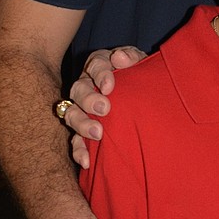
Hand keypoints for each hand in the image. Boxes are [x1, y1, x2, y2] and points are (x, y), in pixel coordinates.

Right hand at [63, 46, 145, 168]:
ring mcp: (82, 108)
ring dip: (82, 124)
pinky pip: (75, 140)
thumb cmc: (140, 75)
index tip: (109, 86)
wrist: (146, 97)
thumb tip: (119, 57)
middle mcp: (86, 85)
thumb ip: (131, 57)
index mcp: (99, 65)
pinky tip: (87, 161)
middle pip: (78, 90)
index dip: (100, 74)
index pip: (95, 64)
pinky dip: (79, 150)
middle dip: (89, 100)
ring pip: (72, 114)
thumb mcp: (140, 63)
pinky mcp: (84, 130)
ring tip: (98, 134)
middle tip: (104, 109)